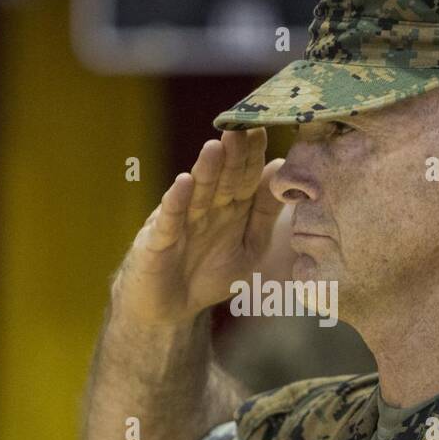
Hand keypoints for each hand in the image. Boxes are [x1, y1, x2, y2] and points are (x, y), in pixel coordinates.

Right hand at [114, 128, 284, 327]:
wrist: (171, 309)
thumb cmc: (209, 275)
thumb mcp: (249, 247)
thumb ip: (264, 213)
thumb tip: (280, 169)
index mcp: (232, 208)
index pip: (246, 177)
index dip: (253, 156)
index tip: (263, 131)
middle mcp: (207, 208)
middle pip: (223, 179)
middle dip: (232, 156)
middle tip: (241, 130)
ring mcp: (181, 222)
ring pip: (197, 193)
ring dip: (206, 171)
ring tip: (215, 148)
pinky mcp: (158, 240)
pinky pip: (169, 220)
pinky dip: (175, 202)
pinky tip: (183, 184)